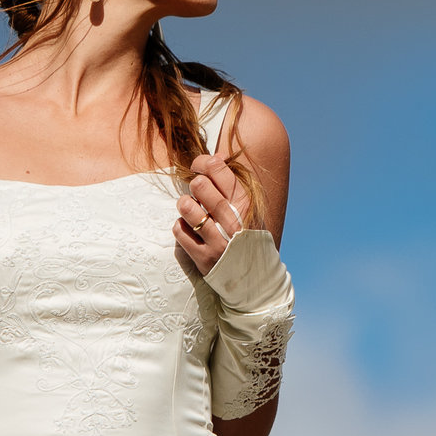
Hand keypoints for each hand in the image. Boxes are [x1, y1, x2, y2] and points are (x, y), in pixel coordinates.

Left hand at [174, 152, 248, 275]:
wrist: (255, 279)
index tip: (198, 166)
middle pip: (201, 186)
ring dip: (184, 204)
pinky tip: (187, 227)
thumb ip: (233, 184)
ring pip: (188, 209)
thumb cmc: (247, 236)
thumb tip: (216, 156)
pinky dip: (180, 226)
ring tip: (188, 206)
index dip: (204, 163)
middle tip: (196, 189)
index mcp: (247, 206)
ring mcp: (218, 242)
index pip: (220, 171)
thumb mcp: (249, 209)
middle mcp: (234, 222)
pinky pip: (180, 233)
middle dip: (194, 183)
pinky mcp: (204, 259)